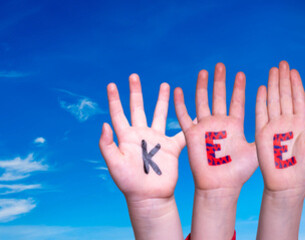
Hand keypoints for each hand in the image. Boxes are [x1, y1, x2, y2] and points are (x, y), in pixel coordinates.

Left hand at [98, 74, 183, 239]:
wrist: (150, 196)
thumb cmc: (129, 182)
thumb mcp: (114, 163)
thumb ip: (108, 144)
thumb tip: (104, 124)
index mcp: (126, 137)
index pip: (118, 113)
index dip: (114, 99)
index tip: (112, 84)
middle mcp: (141, 135)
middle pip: (138, 108)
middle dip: (136, 92)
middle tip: (134, 76)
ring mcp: (157, 140)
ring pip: (159, 114)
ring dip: (161, 100)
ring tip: (165, 85)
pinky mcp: (172, 148)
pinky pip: (182, 132)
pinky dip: (188, 122)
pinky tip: (194, 112)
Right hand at [174, 63, 257, 239]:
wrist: (221, 187)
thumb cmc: (239, 172)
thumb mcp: (257, 149)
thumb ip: (269, 133)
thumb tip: (284, 128)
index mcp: (234, 125)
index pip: (236, 101)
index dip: (238, 87)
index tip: (240, 73)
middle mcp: (219, 123)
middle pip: (218, 97)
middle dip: (220, 81)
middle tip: (220, 65)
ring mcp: (205, 127)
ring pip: (202, 102)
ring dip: (202, 87)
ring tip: (203, 71)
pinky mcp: (192, 135)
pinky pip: (184, 117)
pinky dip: (180, 104)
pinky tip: (178, 90)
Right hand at [254, 61, 304, 191]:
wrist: (288, 185)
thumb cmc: (304, 169)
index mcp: (301, 124)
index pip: (298, 99)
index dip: (296, 84)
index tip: (294, 71)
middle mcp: (287, 122)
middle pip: (285, 96)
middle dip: (284, 79)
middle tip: (283, 63)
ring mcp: (274, 127)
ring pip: (273, 101)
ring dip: (273, 85)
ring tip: (273, 70)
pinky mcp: (261, 134)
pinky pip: (260, 114)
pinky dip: (261, 101)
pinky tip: (262, 87)